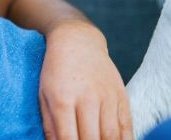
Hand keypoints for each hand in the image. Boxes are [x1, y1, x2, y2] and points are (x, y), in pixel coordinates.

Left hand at [39, 20, 132, 139]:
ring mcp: (107, 97)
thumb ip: (49, 125)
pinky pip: (127, 127)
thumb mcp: (44, 94)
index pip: (69, 139)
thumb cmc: (56, 70)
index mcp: (63, 99)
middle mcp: (87, 98)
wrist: (78, 41)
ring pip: (111, 137)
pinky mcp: (121, 96)